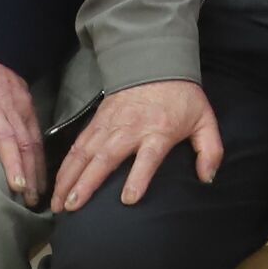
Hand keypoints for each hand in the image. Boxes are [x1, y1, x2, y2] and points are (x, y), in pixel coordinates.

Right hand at [55, 80, 221, 212]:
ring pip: (85, 153)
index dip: (139, 177)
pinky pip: (78, 145)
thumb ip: (210, 150)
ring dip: (69, 177)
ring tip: (58, 203)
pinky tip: (57, 183)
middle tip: (72, 206)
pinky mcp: (97, 121)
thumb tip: (207, 178)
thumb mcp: (204, 120)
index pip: (148, 157)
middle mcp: (131, 129)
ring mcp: (110, 125)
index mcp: (159, 131)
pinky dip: (66, 164)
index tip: (128, 199)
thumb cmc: (182, 98)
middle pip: (106, 157)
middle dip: (88, 183)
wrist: (157, 62)